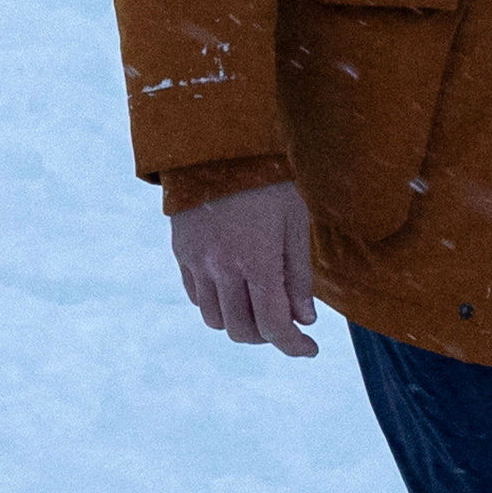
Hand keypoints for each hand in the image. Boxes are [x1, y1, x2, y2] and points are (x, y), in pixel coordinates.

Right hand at [169, 182, 320, 357]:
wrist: (217, 145)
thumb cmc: (267, 180)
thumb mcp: (295, 223)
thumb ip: (298, 276)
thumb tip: (305, 319)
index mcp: (255, 261)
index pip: (274, 325)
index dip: (295, 346)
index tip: (310, 348)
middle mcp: (220, 267)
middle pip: (241, 330)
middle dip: (268, 336)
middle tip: (287, 323)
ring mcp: (196, 260)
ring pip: (214, 319)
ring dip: (240, 322)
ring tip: (259, 305)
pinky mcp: (181, 251)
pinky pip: (195, 295)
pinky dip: (217, 303)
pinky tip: (234, 287)